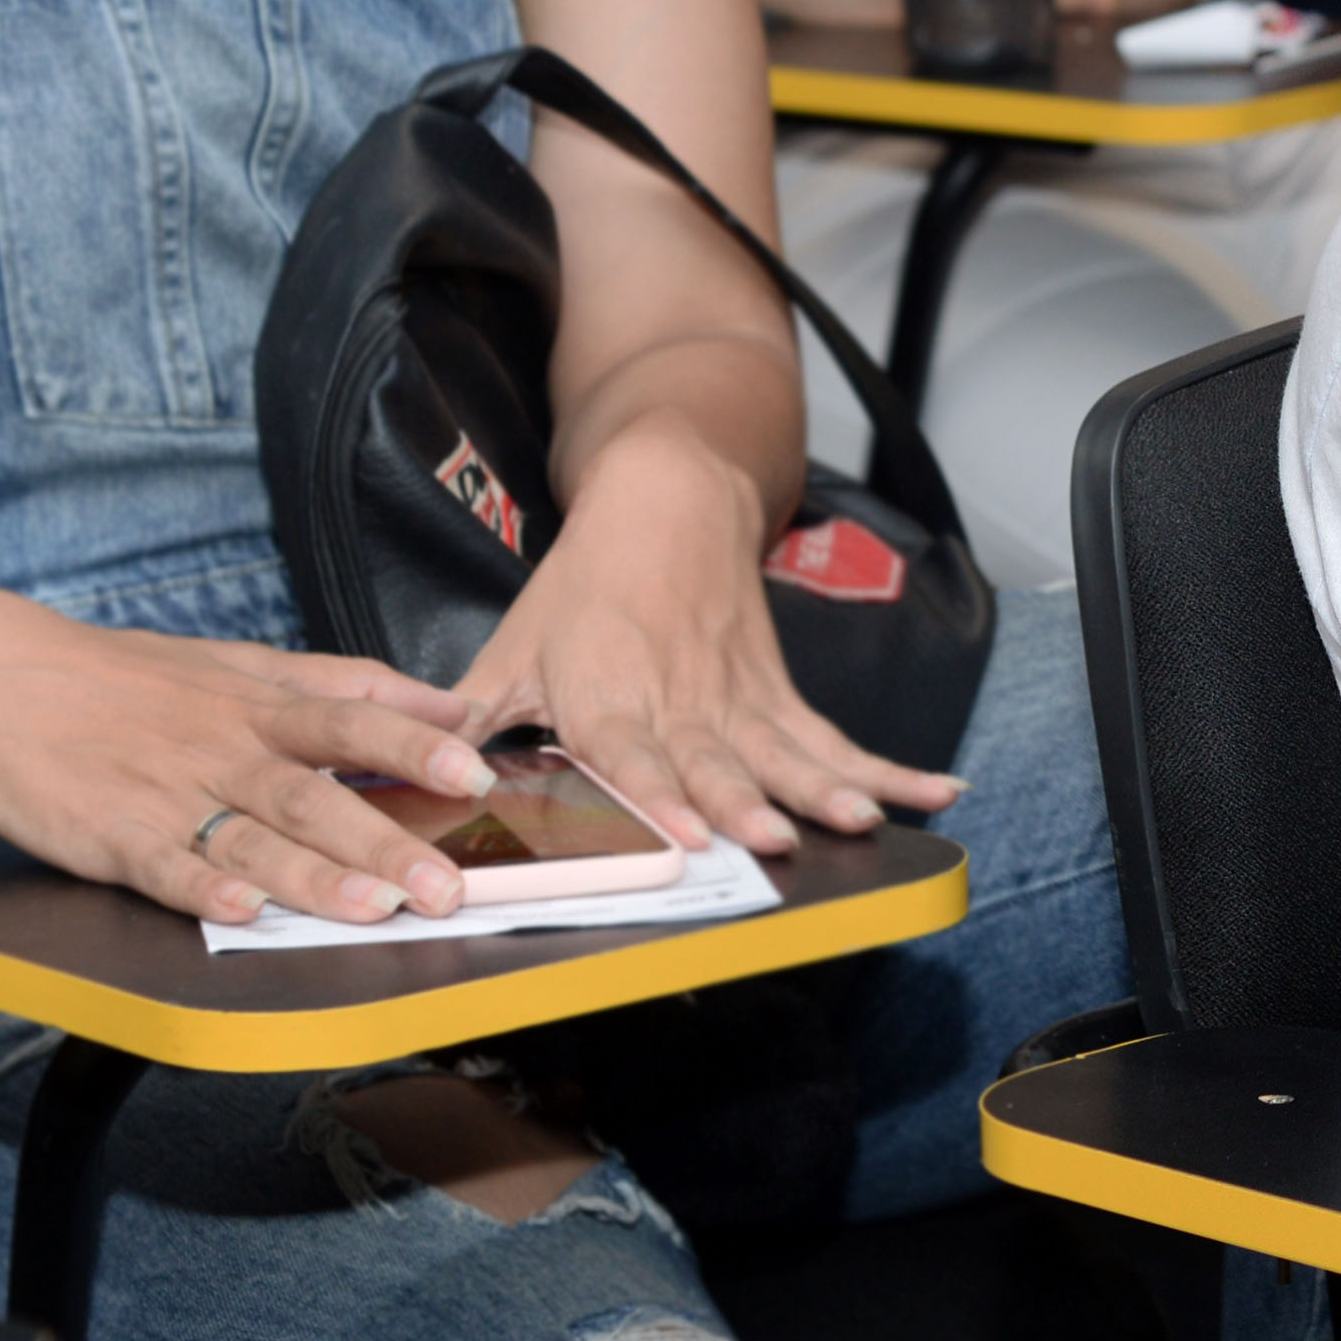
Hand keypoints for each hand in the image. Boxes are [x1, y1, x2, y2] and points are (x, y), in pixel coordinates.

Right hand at [0, 582, 491, 923]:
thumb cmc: (129, 677)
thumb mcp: (242, 663)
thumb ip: (347, 684)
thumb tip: (447, 702)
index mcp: (261, 706)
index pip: (355, 722)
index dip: (418, 748)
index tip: (478, 775)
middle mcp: (226, 751)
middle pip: (318, 797)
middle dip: (387, 843)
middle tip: (447, 886)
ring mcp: (170, 796)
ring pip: (255, 840)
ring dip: (317, 877)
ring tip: (375, 908)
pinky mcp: (113, 838)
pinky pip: (166, 869)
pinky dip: (204, 889)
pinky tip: (243, 910)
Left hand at [453, 423, 957, 856]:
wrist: (668, 499)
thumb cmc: (581, 584)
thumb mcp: (511, 646)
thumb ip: (466, 718)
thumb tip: (405, 772)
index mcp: (610, 692)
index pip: (632, 751)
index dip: (656, 794)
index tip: (684, 833)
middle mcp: (682, 701)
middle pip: (719, 759)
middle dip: (748, 802)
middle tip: (773, 841)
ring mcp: (740, 698)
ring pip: (787, 752)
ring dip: (826, 789)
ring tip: (860, 821)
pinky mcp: (779, 694)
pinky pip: (835, 740)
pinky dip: (888, 769)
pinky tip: (936, 793)